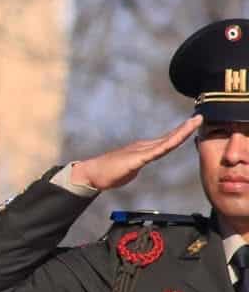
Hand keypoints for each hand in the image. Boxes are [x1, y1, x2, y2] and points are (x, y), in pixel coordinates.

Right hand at [71, 115, 202, 189]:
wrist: (91, 174)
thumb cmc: (105, 174)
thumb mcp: (126, 171)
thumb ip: (134, 167)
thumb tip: (135, 167)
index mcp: (141, 151)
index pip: (165, 142)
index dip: (179, 134)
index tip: (191, 127)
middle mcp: (142, 147)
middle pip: (169, 137)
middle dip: (185, 128)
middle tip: (199, 118)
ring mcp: (140, 151)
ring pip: (166, 141)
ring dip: (182, 131)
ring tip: (195, 122)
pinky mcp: (137, 158)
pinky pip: (157, 151)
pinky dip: (170, 143)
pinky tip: (180, 138)